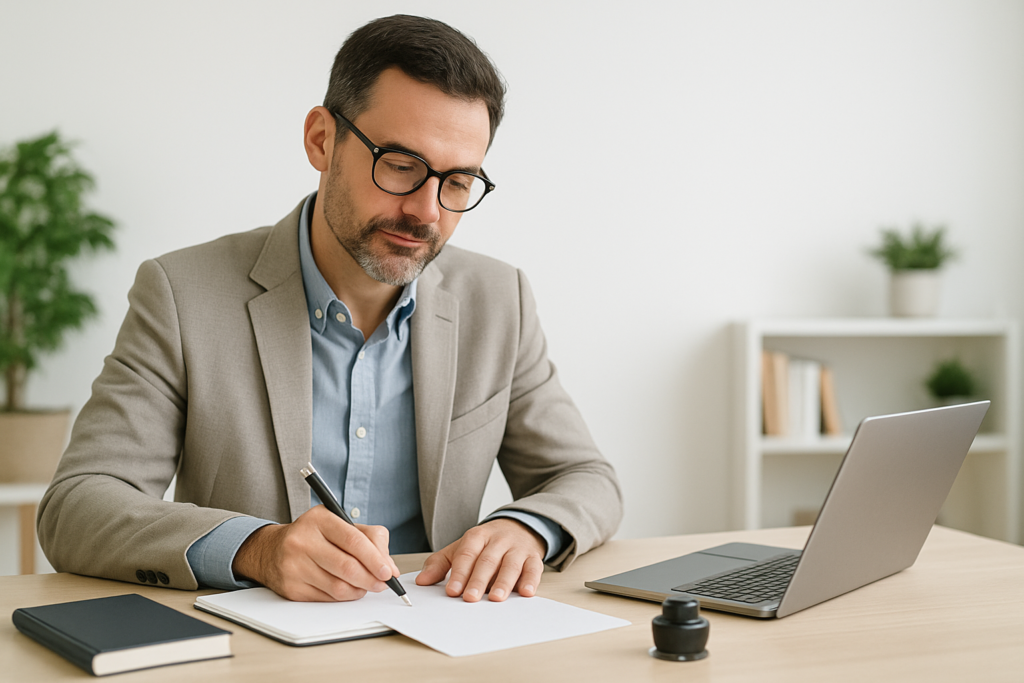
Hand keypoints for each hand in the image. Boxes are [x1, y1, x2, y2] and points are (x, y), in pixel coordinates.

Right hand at [232, 505, 399, 601]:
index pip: (353, 540)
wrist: (272, 550)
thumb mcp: (341, 525)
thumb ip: (371, 539)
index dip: (375, 559)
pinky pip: (327, 598)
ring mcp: (294, 566)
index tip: (388, 572)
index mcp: (319, 520)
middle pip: (347, 567)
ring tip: (365, 585)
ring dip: (359, 590)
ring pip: (338, 587)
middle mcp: (303, 541)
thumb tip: (390, 567)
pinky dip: (343, 597)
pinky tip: (346, 589)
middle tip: (383, 584)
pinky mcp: (291, 588)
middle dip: (371, 579)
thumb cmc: (314, 536)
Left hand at [415, 518, 544, 601]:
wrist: (519, 527)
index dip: (460, 572)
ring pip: (510, 564)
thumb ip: (440, 564)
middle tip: (470, 598)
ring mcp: (517, 548)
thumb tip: (421, 581)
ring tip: (496, 598)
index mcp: (477, 536)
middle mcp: (498, 540)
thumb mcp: (461, 548)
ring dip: (503, 582)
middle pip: (487, 560)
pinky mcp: (533, 557)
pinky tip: (526, 592)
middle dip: (478, 580)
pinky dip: (531, 580)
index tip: (452, 590)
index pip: (467, 554)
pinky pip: (534, 568)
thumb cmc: (486, 544)